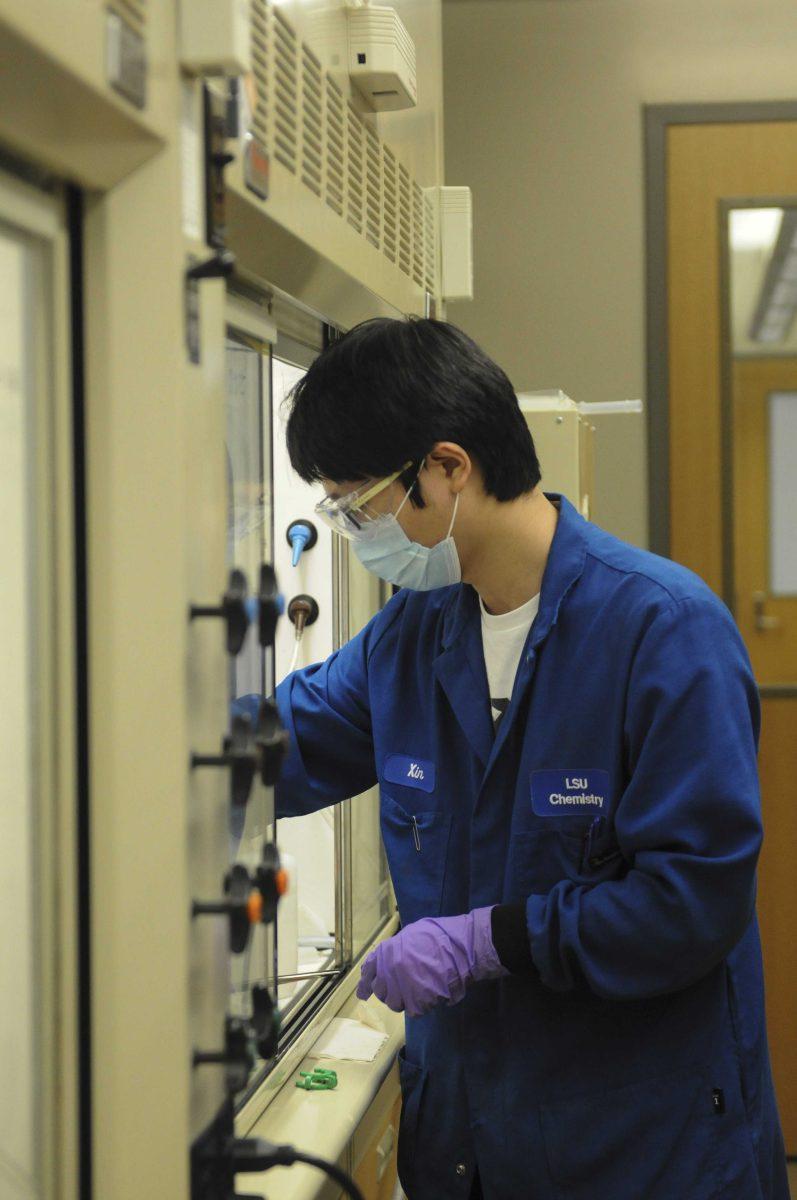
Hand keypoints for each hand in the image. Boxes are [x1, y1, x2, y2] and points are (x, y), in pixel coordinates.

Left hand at [356, 907, 508, 1017]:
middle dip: (390, 991)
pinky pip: (413, 1010)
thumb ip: (397, 948)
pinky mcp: (417, 1002)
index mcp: (387, 951)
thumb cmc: (440, 935)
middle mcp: (389, 970)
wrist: (461, 947)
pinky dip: (421, 1006)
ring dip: (405, 1000)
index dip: (365, 984)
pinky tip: (431, 996)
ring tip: (419, 991)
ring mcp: (402, 987)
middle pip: (381, 991)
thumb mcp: (412, 933)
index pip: (368, 972)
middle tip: (404, 988)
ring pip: (395, 1003)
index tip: (363, 994)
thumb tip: (390, 960)